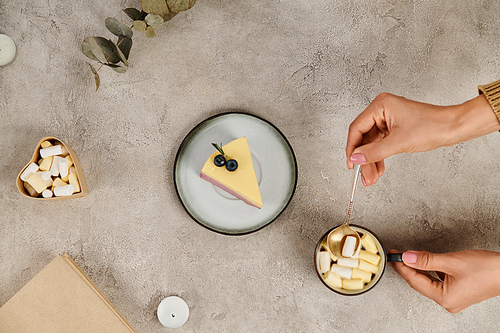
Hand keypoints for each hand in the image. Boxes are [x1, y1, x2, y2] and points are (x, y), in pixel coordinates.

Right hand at [346, 93, 499, 185]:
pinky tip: (379, 169)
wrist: (454, 128)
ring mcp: (388, 119)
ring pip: (372, 143)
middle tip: (363, 175)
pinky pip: (381, 144)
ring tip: (371, 177)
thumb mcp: (399, 142)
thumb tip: (356, 158)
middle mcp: (382, 110)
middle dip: (364, 158)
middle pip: (363, 138)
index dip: (352, 148)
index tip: (351, 163)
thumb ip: (374, 152)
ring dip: (371, 161)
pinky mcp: (394, 127)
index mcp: (381, 105)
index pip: (356, 128)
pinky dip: (380, 157)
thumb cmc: (433, 126)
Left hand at [389, 249, 499, 312]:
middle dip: (408, 268)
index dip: (402, 267)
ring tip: (409, 256)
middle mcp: (448, 302)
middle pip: (420, 283)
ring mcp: (454, 298)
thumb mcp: (451, 261)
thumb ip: (426, 259)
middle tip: (398, 255)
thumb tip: (407, 257)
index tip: (394, 256)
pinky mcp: (459, 292)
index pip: (415, 281)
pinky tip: (426, 262)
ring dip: (419, 269)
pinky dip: (431, 271)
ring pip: (429, 281)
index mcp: (444, 298)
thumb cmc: (486, 269)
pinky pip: (438, 281)